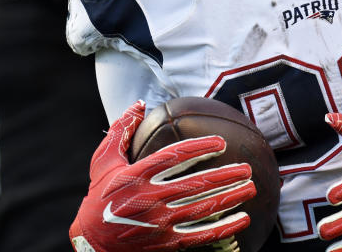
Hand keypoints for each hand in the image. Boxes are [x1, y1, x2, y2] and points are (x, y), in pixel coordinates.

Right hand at [69, 100, 256, 251]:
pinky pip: (201, 235)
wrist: (91, 241)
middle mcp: (150, 198)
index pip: (175, 157)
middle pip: (197, 184)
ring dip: (230, 197)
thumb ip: (121, 130)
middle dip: (226, 175)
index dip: (200, 147)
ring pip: (203, 209)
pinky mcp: (166, 243)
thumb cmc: (99, 196)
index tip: (221, 142)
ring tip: (251, 187)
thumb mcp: (102, 161)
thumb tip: (140, 103)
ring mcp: (160, 223)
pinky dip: (224, 228)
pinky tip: (243, 219)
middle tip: (247, 167)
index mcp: (137, 175)